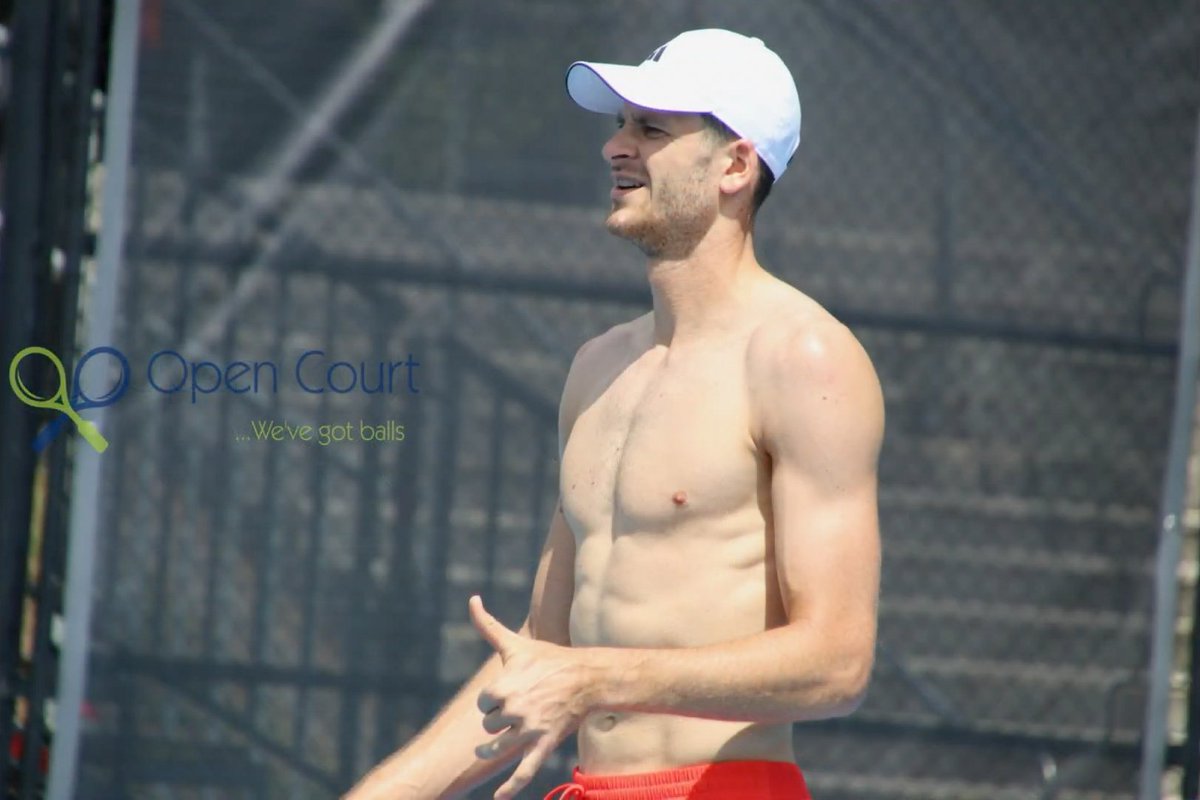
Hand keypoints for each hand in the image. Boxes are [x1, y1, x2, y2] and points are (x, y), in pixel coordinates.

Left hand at [469, 595, 595, 799]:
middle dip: (497, 720)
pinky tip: (497, 799)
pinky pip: (523, 771)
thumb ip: (487, 624)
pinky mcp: (543, 746)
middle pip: (488, 727)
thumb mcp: (515, 643)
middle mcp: (514, 711)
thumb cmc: (549, 659)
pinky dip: (509, 788)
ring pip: (496, 748)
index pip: (482, 704)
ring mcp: (529, 731)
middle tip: (515, 710)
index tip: (507, 693)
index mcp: (503, 687)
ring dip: (491, 748)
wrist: (587, 677)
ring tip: (490, 746)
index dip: (492, 701)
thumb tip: (471, 599)